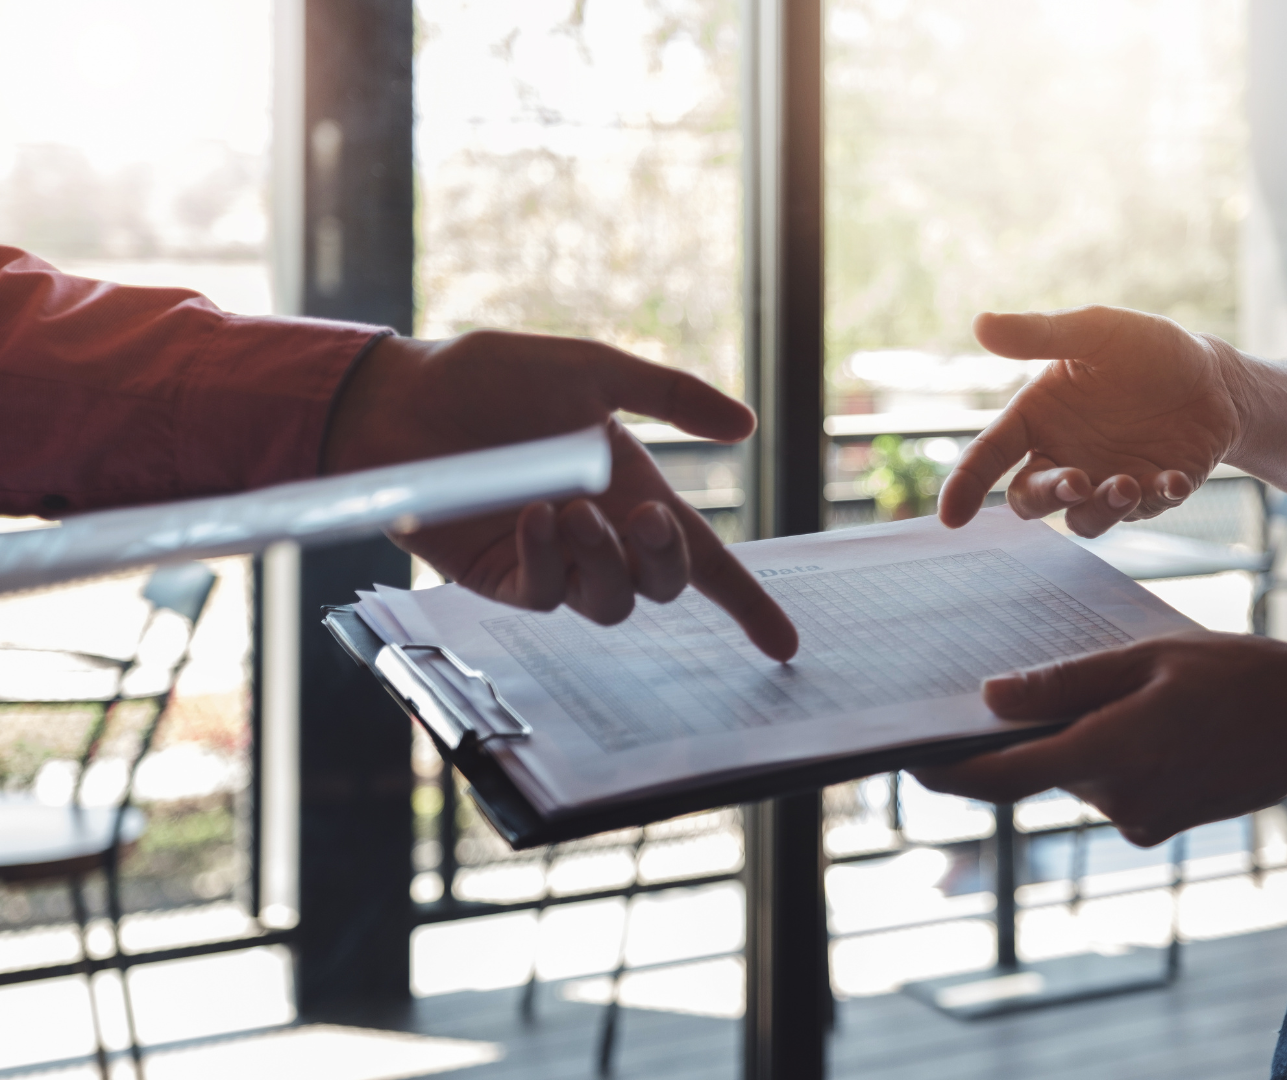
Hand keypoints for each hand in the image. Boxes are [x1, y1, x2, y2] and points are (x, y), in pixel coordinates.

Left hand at [324, 330, 797, 660]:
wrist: (399, 394)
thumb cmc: (489, 377)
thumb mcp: (591, 371)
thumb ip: (669, 396)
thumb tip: (746, 424)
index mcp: (631, 490)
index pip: (701, 559)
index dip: (746, 604)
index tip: (785, 645)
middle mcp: (598, 535)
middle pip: (662, 586)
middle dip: (667, 562)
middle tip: (646, 517)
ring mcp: (550, 561)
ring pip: (609, 602)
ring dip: (606, 562)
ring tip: (575, 509)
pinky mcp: (501, 577)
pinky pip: (545, 595)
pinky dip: (550, 561)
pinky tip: (538, 517)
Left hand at [911, 632, 1286, 845]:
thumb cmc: (1242, 676)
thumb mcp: (1147, 658)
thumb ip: (1065, 683)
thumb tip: (991, 699)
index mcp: (1110, 754)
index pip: (1004, 777)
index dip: (949, 772)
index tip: (908, 761)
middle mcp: (1120, 801)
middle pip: (1040, 769)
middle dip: (1024, 735)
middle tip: (1010, 685)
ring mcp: (1143, 819)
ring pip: (1077, 774)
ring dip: (1074, 738)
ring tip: (1111, 687)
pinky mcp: (1161, 823)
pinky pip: (1110, 785)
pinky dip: (1106, 752)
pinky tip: (1142, 715)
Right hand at [937, 306, 1249, 537]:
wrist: (1213, 376)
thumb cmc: (1145, 350)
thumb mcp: (1095, 332)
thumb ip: (1040, 335)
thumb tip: (980, 324)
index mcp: (1039, 419)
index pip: (990, 454)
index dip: (966, 485)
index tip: (951, 516)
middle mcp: (1064, 457)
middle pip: (1029, 498)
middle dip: (1046, 497)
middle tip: (1076, 481)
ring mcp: (1105, 482)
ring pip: (1082, 519)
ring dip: (1100, 508)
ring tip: (1128, 483)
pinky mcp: (1150, 496)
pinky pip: (1144, 512)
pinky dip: (1156, 500)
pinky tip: (1171, 480)